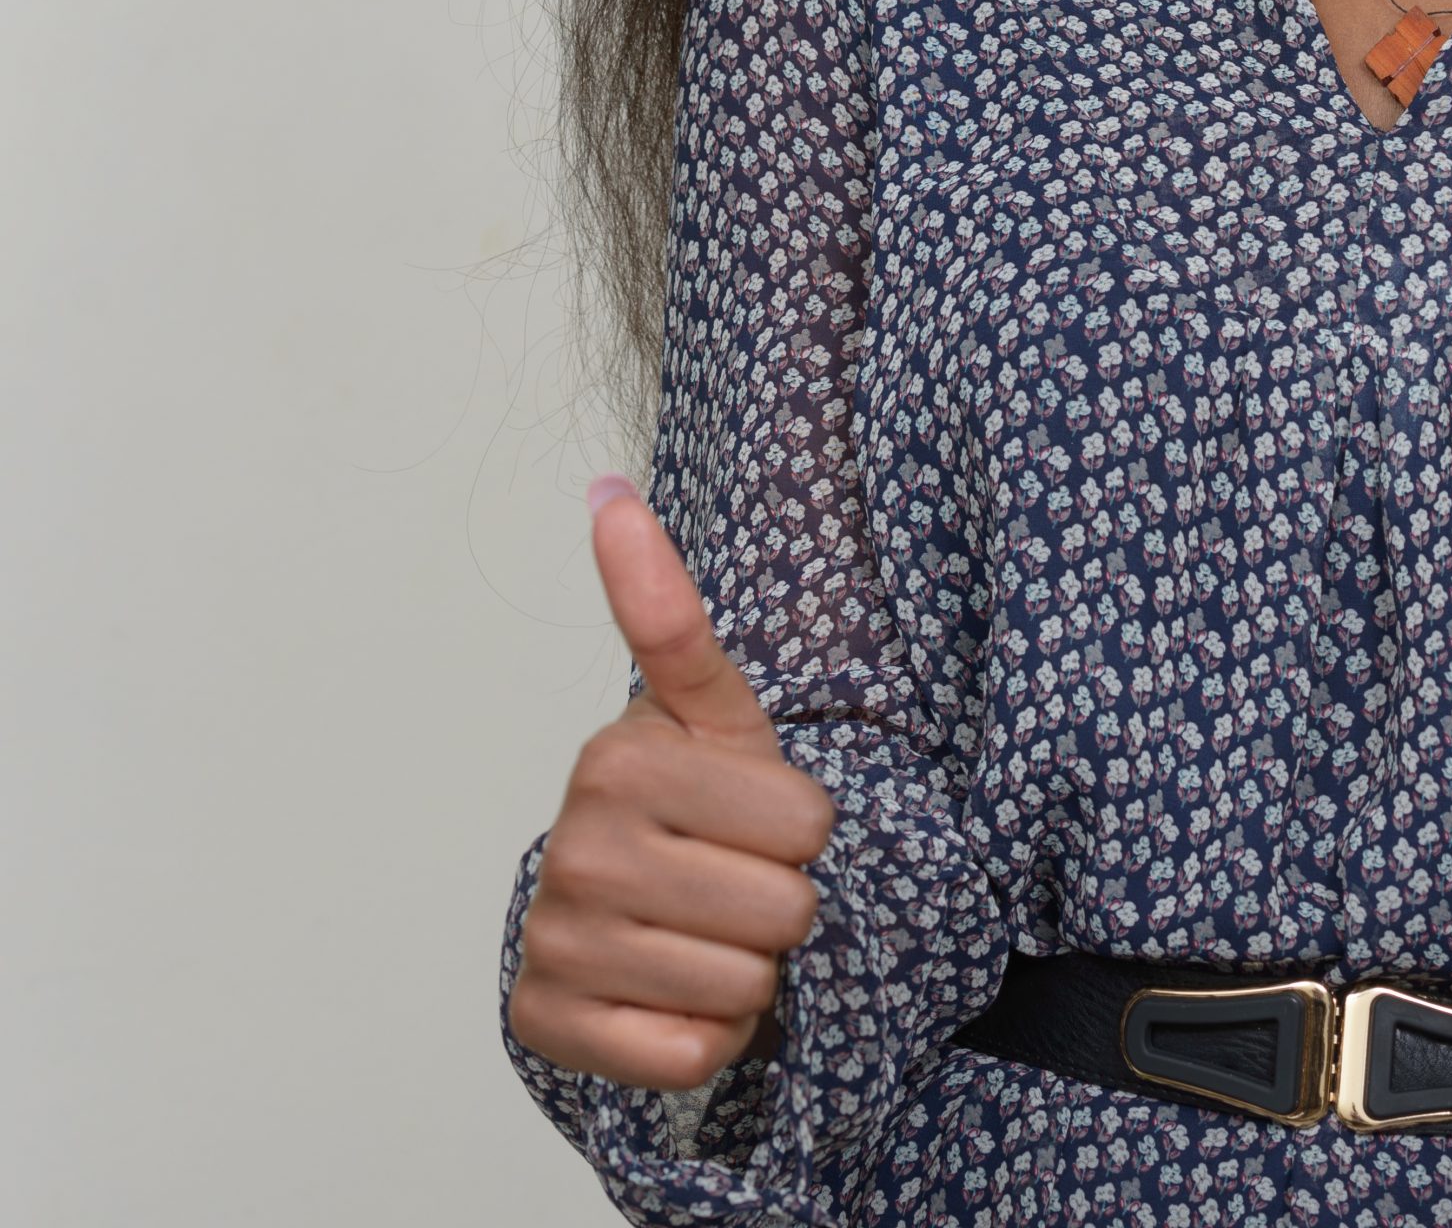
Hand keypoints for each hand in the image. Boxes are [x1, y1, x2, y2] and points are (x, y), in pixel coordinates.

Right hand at [507, 477, 837, 1090]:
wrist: (619, 916)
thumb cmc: (693, 801)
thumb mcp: (710, 708)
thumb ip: (668, 609)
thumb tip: (609, 491)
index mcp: (620, 757)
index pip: (808, 826)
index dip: (804, 828)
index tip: (754, 811)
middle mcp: (576, 846)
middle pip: (785, 911)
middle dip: (781, 905)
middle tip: (733, 880)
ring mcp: (556, 940)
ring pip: (745, 986)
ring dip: (747, 973)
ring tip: (703, 931)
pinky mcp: (550, 1027)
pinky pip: (694, 1053)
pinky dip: (704, 1037)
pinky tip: (670, 992)